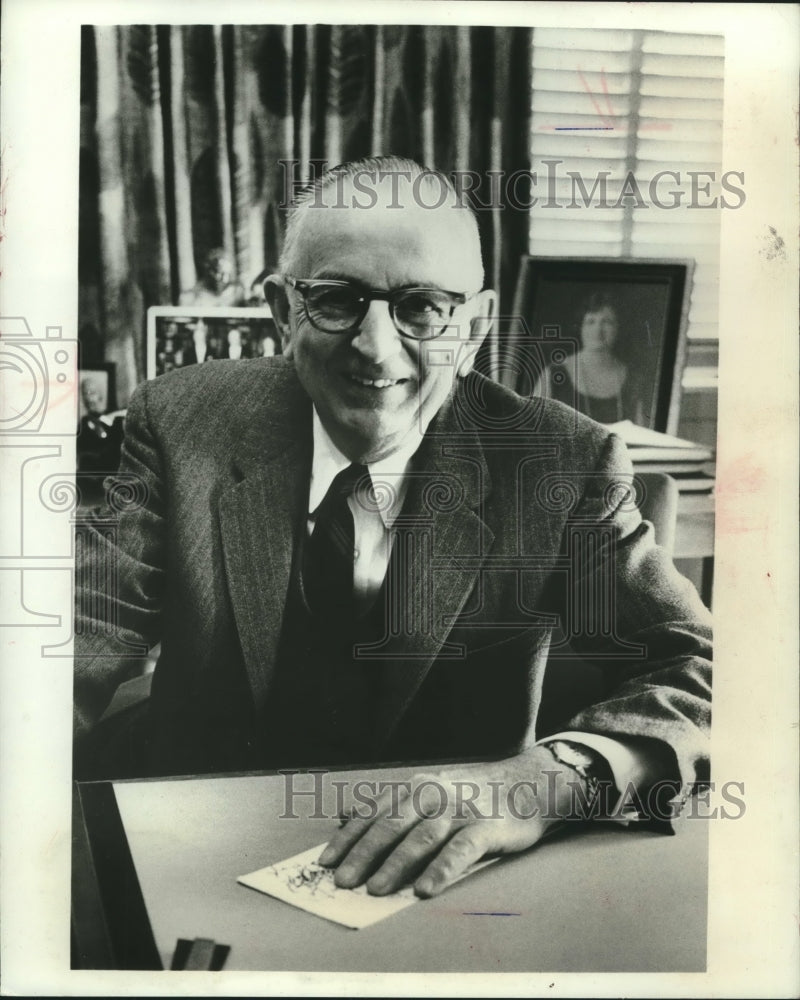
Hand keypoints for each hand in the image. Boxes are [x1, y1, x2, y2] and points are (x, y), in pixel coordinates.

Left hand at [318, 746, 583, 897]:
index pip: (373, 813)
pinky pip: (460, 850)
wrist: (529, 783)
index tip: (326, 862)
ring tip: (375, 889)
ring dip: (395, 864)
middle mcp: (433, 793)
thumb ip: (390, 805)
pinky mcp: (486, 826)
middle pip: (391, 825)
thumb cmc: (472, 794)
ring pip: (421, 838)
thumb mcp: (428, 790)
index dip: (348, 838)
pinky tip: (424, 889)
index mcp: (415, 786)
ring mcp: (459, 809)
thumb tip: (344, 817)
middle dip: (363, 854)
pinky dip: (440, 869)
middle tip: (343, 882)